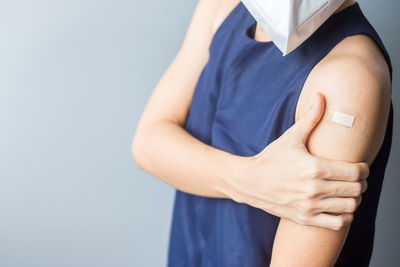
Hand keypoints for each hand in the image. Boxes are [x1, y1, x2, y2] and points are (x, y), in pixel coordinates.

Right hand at [228, 92, 368, 229]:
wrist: (249, 181)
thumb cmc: (271, 159)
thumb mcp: (290, 137)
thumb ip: (311, 118)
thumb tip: (321, 96)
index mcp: (315, 167)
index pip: (356, 172)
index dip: (364, 168)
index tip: (360, 167)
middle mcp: (314, 189)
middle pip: (357, 189)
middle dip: (361, 182)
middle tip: (355, 178)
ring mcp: (310, 206)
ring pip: (350, 206)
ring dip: (354, 198)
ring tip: (347, 191)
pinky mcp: (305, 218)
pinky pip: (337, 223)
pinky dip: (344, 216)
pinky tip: (338, 206)